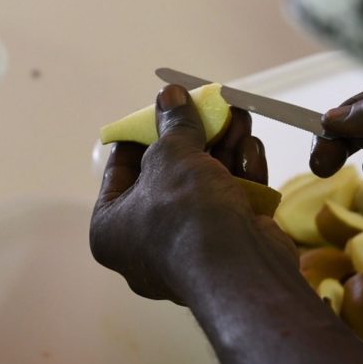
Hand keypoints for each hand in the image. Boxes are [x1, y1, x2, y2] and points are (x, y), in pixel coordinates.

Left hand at [91, 84, 294, 303]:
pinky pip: (229, 207)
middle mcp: (144, 246)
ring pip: (204, 189)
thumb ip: (173, 123)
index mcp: (111, 230)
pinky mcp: (227, 252)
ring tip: (237, 115)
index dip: (140, 137)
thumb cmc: (184, 214)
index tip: (159, 111)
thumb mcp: (172, 154)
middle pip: (169, 178)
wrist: (237, 268)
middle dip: (194, 138)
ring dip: (223, 149)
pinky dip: (241, 177)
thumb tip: (169, 95)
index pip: (120, 173)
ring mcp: (188, 251)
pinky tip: (251, 147)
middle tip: (207, 107)